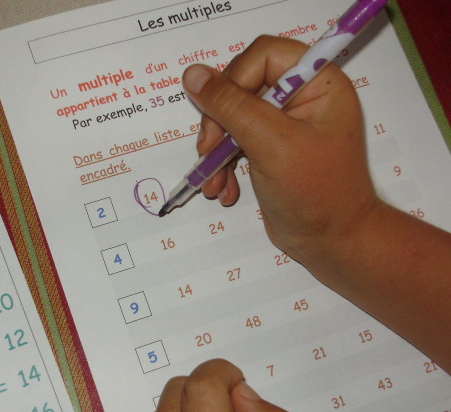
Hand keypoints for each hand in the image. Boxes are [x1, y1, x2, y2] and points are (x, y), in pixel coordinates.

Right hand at [183, 36, 376, 262]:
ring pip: (232, 117)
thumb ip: (231, 106)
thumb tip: (192, 75)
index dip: (235, 80)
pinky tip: (223, 190)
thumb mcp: (271, 145)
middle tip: (208, 152)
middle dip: (219, 123)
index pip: (264, 56)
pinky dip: (224, 165)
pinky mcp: (270, 148)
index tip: (219, 116)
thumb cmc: (315, 193)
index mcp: (319, 84)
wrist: (330, 243)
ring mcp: (284, 124)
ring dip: (217, 150)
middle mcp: (302, 98)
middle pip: (241, 87)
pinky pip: (235, 142)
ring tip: (213, 182)